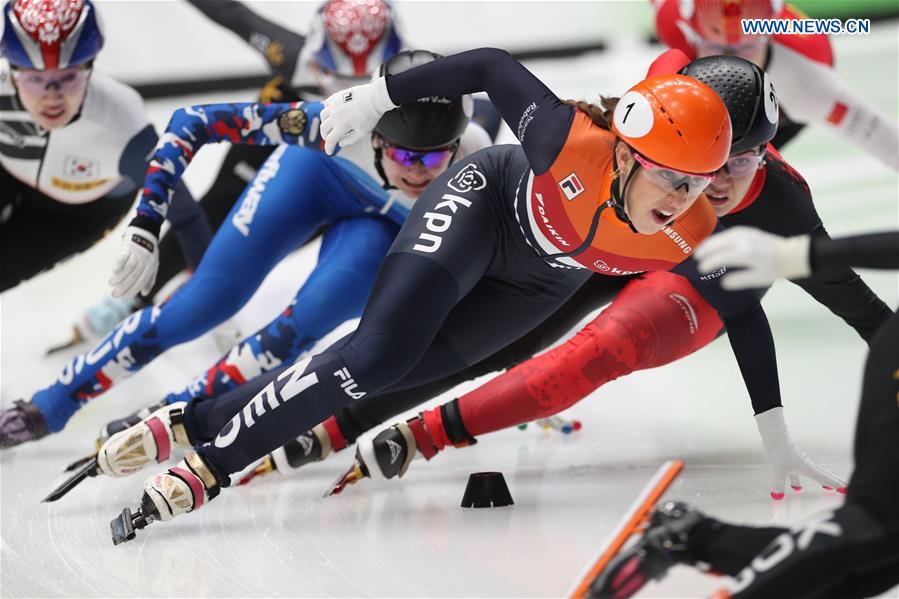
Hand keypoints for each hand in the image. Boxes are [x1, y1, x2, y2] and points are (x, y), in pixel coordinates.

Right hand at [110, 218, 158, 298]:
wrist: (145, 234)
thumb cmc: (148, 253)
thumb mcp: (153, 266)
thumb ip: (150, 279)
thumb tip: (144, 293)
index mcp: (150, 267)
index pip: (141, 281)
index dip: (133, 290)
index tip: (124, 298)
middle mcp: (145, 261)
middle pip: (134, 276)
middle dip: (124, 287)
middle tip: (114, 295)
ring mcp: (137, 254)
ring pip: (129, 267)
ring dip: (120, 277)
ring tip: (111, 284)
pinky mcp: (129, 247)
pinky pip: (124, 256)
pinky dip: (119, 263)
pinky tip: (114, 271)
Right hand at [320, 76, 396, 154]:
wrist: (374, 98)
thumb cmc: (370, 116)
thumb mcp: (362, 132)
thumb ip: (350, 140)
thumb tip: (340, 143)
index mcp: (342, 126)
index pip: (330, 140)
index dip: (329, 148)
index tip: (329, 151)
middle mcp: (335, 116)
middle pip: (323, 129)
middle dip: (325, 136)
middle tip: (329, 138)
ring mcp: (334, 105)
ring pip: (322, 116)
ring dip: (325, 123)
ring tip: (330, 126)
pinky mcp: (336, 97)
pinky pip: (326, 105)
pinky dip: (327, 110)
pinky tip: (332, 113)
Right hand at [695, 226, 811, 289]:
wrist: (791, 254)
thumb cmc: (774, 268)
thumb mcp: (758, 278)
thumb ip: (739, 280)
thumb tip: (724, 283)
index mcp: (745, 254)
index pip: (720, 257)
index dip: (709, 263)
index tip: (702, 270)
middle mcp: (743, 241)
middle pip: (718, 243)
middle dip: (705, 250)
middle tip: (696, 258)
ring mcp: (746, 234)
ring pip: (722, 236)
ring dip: (710, 243)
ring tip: (702, 250)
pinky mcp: (748, 231)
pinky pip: (728, 233)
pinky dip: (718, 238)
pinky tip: (715, 243)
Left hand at [755, 407, 845, 498]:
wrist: (774, 437)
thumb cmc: (780, 452)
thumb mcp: (779, 470)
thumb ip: (779, 484)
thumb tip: (778, 497)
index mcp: (808, 468)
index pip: (825, 478)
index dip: (835, 485)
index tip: (845, 490)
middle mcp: (806, 465)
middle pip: (823, 475)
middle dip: (834, 482)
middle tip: (844, 488)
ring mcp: (799, 463)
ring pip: (812, 474)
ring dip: (820, 481)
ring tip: (826, 488)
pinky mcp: (790, 462)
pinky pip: (798, 475)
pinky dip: (799, 481)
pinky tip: (796, 488)